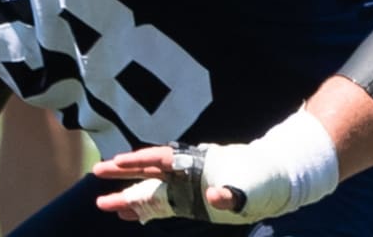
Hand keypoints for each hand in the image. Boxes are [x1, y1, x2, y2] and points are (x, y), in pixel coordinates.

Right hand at [94, 142, 290, 224]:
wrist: (277, 181)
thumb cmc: (263, 178)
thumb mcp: (251, 187)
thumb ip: (231, 194)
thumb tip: (215, 196)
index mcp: (199, 163)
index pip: (164, 159)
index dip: (140, 160)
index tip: (116, 161)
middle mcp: (190, 172)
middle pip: (150, 170)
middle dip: (124, 172)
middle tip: (96, 172)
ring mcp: (189, 187)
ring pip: (152, 189)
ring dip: (129, 195)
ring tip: (103, 202)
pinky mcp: (192, 202)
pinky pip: (162, 205)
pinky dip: (144, 210)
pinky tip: (128, 214)